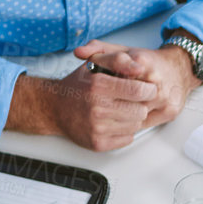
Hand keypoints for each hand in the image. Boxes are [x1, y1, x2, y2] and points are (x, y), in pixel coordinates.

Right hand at [8, 66, 160, 151]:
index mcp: (98, 85)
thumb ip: (119, 60)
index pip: (139, 91)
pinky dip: (124, 131)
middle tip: (129, 100)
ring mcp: (97, 128)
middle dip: (139, 105)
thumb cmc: (79, 85)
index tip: (145, 89)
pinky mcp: (98, 143)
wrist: (54, 108)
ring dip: (132, 118)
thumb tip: (140, 68)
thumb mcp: (96, 63)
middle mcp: (96, 108)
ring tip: (119, 111)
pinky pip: (128, 139)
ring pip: (136, 126)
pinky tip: (113, 122)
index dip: (148, 90)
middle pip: (141, 111)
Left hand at [75, 37, 197, 126]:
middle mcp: (157, 82)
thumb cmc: (148, 62)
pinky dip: (133, 121)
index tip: (97, 90)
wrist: (180, 68)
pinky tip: (127, 115)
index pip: (115, 81)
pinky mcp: (170, 112)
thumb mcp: (123, 50)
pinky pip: (144, 124)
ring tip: (113, 109)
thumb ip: (99, 49)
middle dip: (113, 104)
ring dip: (122, 115)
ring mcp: (165, 99)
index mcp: (143, 63)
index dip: (104, 88)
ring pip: (134, 116)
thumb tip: (78, 52)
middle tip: (103, 103)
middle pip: (125, 102)